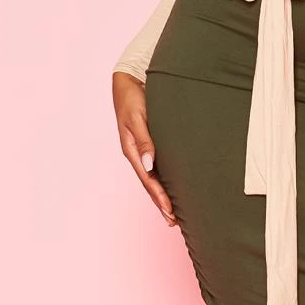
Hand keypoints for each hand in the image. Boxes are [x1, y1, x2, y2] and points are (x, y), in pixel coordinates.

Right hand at [112, 72, 176, 225]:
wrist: (130, 82)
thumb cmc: (132, 98)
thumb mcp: (137, 117)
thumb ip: (144, 140)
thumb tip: (149, 164)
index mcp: (131, 150)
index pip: (147, 179)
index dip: (159, 196)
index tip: (170, 211)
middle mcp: (137, 154)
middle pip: (150, 184)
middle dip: (161, 203)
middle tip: (175, 222)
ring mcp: (143, 151)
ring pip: (154, 178)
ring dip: (163, 196)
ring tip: (174, 214)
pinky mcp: (150, 144)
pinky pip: (158, 168)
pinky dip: (164, 181)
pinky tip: (172, 189)